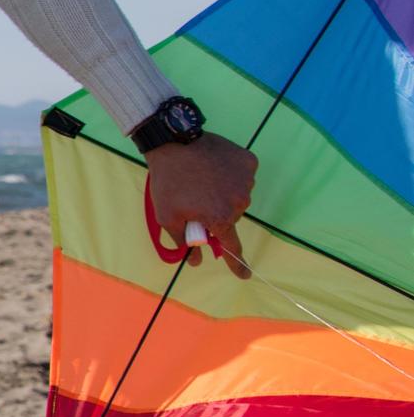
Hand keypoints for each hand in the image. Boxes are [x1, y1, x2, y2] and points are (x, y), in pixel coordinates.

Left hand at [147, 133, 257, 278]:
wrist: (174, 142)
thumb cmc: (168, 182)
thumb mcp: (167, 216)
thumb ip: (184, 241)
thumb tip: (196, 260)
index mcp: (221, 218)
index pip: (232, 246)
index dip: (236, 263)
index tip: (244, 275)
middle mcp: (240, 201)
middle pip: (230, 217)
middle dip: (215, 213)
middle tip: (195, 199)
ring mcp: (247, 180)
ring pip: (236, 195)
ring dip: (222, 192)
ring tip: (201, 179)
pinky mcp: (248, 162)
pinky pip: (241, 175)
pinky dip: (230, 174)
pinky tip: (213, 166)